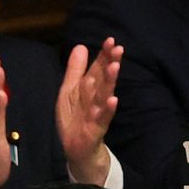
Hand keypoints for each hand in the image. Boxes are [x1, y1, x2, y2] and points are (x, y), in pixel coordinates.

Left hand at [56, 38, 121, 184]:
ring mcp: (97, 113)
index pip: (98, 68)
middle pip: (103, 79)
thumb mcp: (70, 90)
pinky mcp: (95, 128)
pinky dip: (107, 109)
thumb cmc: (76, 118)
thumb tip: (81, 46)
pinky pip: (103, 118)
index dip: (103, 55)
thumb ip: (76, 70)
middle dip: (110, 63)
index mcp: (89, 88)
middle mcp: (95, 98)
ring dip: (110, 82)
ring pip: (104, 95)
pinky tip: (113, 99)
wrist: (77, 149)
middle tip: (118, 48)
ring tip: (115, 67)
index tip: (111, 40)